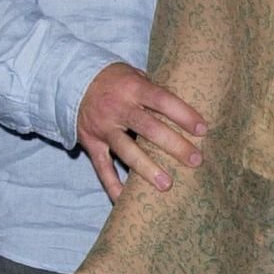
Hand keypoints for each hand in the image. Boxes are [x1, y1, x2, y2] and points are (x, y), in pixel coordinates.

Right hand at [76, 61, 206, 202]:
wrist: (70, 80)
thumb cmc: (112, 78)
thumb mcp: (133, 73)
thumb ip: (154, 89)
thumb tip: (184, 107)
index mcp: (133, 88)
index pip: (162, 100)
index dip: (183, 114)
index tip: (202, 129)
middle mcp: (118, 108)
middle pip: (149, 128)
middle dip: (174, 145)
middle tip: (195, 160)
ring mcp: (104, 127)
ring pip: (127, 150)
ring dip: (147, 169)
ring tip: (166, 185)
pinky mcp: (92, 142)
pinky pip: (102, 167)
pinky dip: (112, 185)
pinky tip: (124, 200)